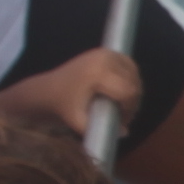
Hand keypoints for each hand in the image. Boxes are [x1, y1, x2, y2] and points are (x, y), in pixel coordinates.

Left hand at [0, 46, 142, 137]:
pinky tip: (122, 90)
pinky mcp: (107, 50)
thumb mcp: (78, 121)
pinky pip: (129, 65)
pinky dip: (131, 78)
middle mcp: (104, 58)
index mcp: (97, 74)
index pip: (128, 92)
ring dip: (133, 90)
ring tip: (122, 104)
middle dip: (132, 101)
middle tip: (123, 114)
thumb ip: (101, 129)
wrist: (49, 88)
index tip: (122, 120)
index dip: (130, 109)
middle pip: (134, 83)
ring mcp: (106, 52)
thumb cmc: (64, 106)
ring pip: (134, 73)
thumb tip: (125, 133)